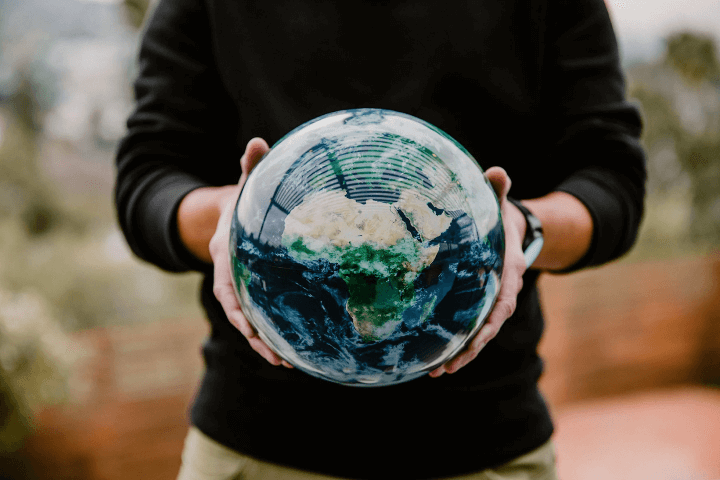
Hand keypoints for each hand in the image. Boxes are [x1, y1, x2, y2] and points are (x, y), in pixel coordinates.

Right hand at [208, 137, 292, 367]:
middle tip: (276, 356)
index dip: (236, 305)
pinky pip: (262, 316)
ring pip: (249, 320)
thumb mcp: (245, 182)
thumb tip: (258, 142)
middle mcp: (230, 273)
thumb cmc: (243, 199)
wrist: (233, 214)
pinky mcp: (255, 291)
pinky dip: (274, 334)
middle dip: (253, 336)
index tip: (248, 325)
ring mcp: (242, 286)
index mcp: (225, 251)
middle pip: (237, 311)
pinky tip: (296, 349)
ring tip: (287, 363)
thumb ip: (251, 165)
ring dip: (265, 343)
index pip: (226, 283)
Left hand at [428, 166, 526, 377]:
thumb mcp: (500, 203)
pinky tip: (432, 359)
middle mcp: (503, 291)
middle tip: (447, 367)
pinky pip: (467, 328)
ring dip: (460, 355)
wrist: (508, 229)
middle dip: (471, 349)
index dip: (493, 319)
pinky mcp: (476, 305)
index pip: (505, 299)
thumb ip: (498, 190)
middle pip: (490, 327)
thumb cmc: (500, 216)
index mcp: (510, 270)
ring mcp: (490, 301)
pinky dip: (454, 345)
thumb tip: (497, 171)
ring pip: (478, 334)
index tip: (479, 336)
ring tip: (436, 373)